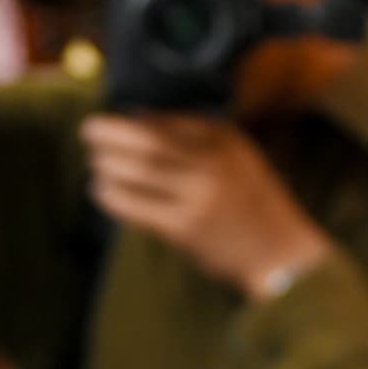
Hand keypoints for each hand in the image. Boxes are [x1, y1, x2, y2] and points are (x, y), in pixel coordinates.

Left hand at [81, 112, 330, 295]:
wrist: (280, 252)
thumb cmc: (252, 203)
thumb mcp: (236, 157)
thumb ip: (194, 133)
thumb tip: (137, 116)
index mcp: (225, 142)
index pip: (169, 122)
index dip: (135, 119)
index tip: (115, 121)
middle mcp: (211, 165)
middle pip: (148, 142)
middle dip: (111, 133)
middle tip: (88, 130)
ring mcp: (197, 198)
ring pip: (139, 173)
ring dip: (108, 165)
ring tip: (94, 164)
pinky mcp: (185, 229)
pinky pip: (138, 208)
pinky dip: (114, 198)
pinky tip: (100, 192)